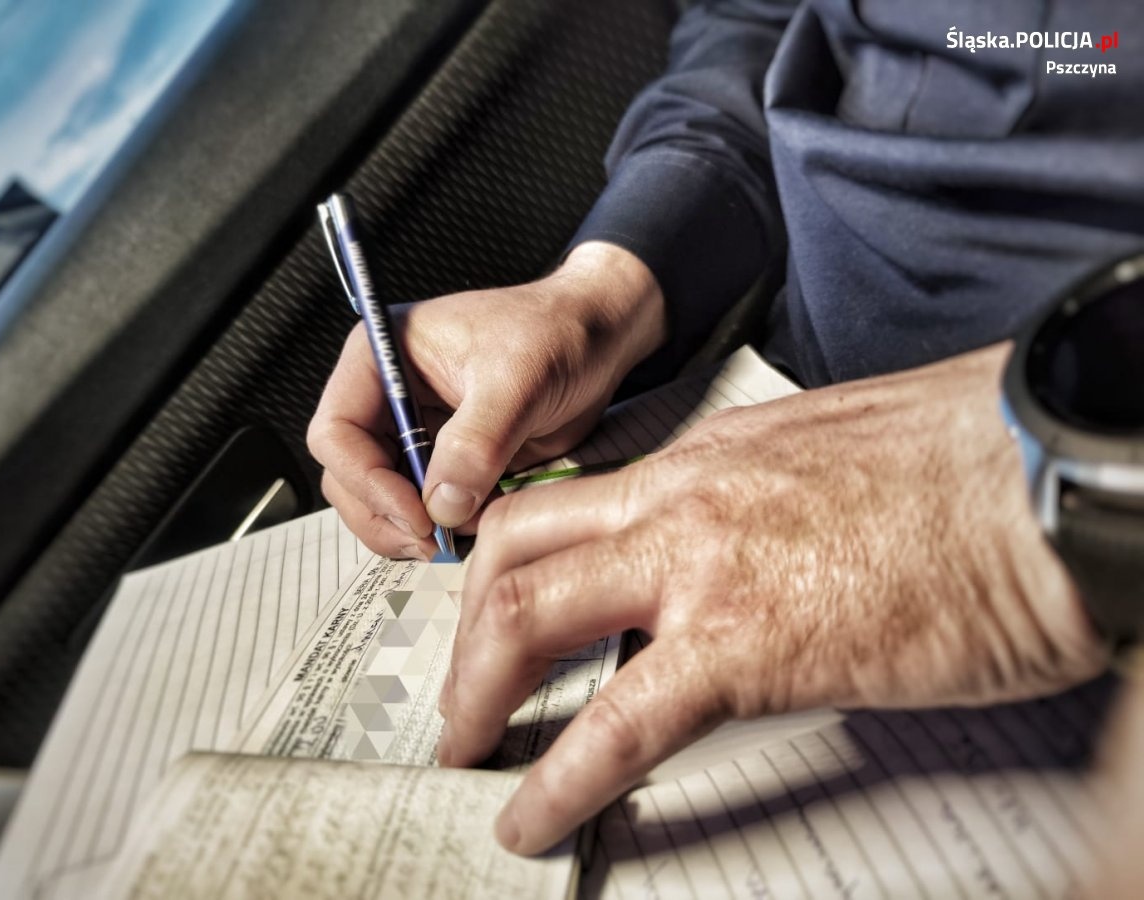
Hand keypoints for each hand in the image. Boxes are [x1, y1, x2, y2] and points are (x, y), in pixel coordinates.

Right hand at [307, 242, 664, 558]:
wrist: (598, 342)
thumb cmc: (557, 334)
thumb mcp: (519, 379)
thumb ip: (477, 441)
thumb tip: (442, 504)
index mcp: (382, 357)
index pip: (337, 431)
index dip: (366, 480)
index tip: (415, 515)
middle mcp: (387, 397)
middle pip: (348, 475)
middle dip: (384, 515)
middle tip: (432, 543)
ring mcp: (414, 433)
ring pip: (379, 500)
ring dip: (410, 530)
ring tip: (457, 538)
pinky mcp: (444, 462)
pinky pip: (421, 508)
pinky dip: (439, 529)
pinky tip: (473, 529)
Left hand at [437, 343, 1107, 853]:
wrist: (1047, 471)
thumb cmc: (969, 464)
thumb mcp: (833, 457)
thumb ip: (763, 499)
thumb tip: (744, 550)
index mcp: (706, 459)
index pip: (565, 506)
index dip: (511, 569)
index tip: (501, 621)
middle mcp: (681, 500)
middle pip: (513, 553)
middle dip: (467, 632)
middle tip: (463, 694)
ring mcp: (703, 567)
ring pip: (528, 618)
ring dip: (479, 694)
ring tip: (468, 754)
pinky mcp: (749, 645)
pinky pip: (617, 725)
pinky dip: (556, 781)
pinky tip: (531, 822)